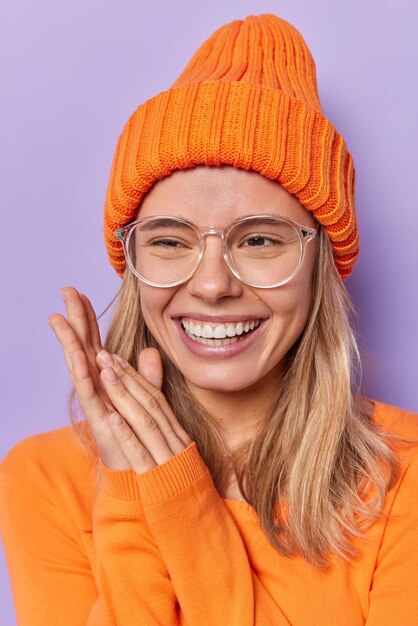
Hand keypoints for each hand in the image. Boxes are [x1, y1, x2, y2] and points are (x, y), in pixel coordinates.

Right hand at [48, 287, 191, 473]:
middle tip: (65, 292)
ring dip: (70, 342)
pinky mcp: (100, 419)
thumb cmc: (138, 434)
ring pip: (80, 366)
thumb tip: (150, 351)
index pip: (94, 341)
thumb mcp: (146, 399)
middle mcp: (97, 387)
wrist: (139, 470)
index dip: (87, 317)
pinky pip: (91, 395)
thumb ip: (147, 376)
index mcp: (106, 379)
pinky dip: (85, 377)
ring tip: (60, 320)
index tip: (78, 291)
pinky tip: (80, 358)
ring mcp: (96, 402)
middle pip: (83, 346)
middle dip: (75, 319)